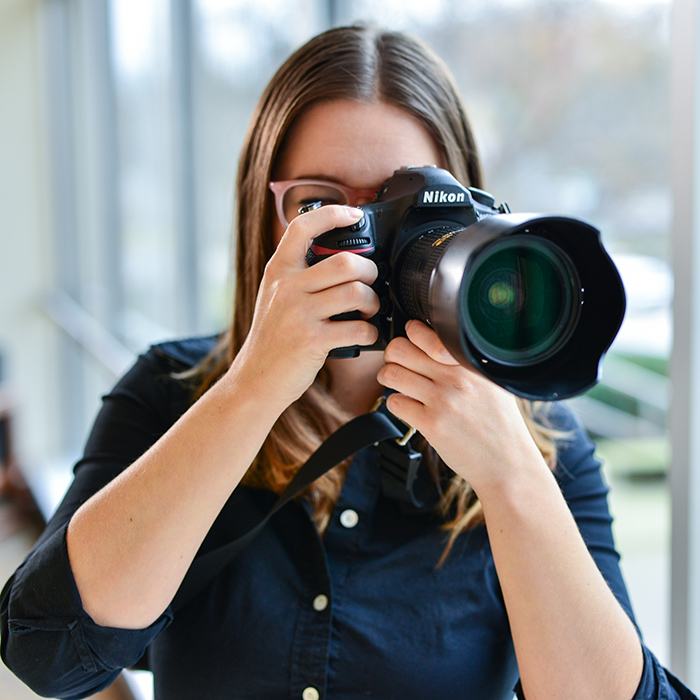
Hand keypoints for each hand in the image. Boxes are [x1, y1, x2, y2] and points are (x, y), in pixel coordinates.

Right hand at [229, 205, 379, 408]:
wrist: (255, 379)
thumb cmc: (273, 339)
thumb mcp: (275, 297)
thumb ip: (299, 275)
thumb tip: (342, 259)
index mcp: (278, 271)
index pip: (302, 227)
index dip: (332, 213)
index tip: (353, 213)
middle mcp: (286, 288)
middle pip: (345, 262)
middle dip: (370, 271)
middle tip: (371, 283)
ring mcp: (298, 314)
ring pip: (355, 292)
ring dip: (372, 301)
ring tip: (369, 310)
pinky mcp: (312, 341)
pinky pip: (357, 328)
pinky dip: (369, 331)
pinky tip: (364, 334)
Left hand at [377, 319, 545, 493]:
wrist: (507, 462)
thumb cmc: (499, 423)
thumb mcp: (492, 383)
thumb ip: (465, 363)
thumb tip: (434, 344)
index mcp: (468, 362)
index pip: (423, 332)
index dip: (410, 337)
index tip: (411, 344)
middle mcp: (455, 377)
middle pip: (399, 349)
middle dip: (392, 356)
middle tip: (398, 365)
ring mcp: (442, 400)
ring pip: (390, 374)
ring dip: (388, 379)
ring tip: (398, 385)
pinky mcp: (430, 424)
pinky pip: (394, 402)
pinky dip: (396, 403)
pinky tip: (409, 408)